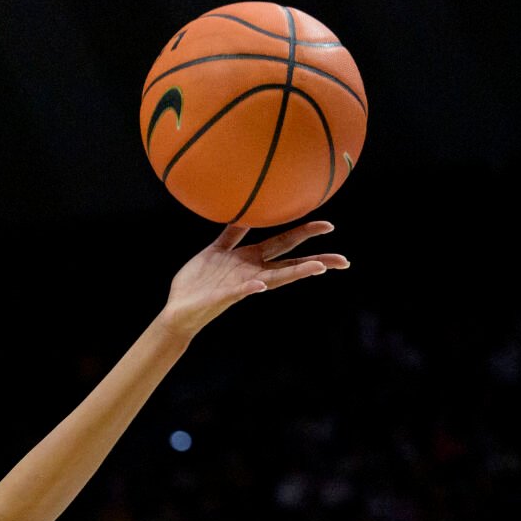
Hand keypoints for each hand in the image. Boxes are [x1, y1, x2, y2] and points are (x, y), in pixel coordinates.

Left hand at [160, 220, 349, 337]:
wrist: (178, 309)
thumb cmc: (197, 282)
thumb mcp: (216, 250)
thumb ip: (232, 234)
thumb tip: (246, 212)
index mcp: (249, 259)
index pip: (284, 244)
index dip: (305, 234)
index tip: (328, 226)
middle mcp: (251, 272)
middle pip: (289, 262)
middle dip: (316, 259)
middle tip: (342, 260)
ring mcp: (240, 285)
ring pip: (274, 278)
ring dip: (296, 273)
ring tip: (318, 269)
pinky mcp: (223, 296)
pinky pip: (238, 291)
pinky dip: (249, 287)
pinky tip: (260, 284)